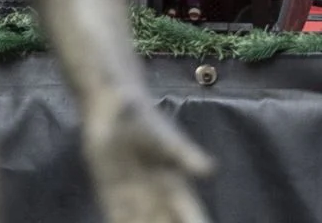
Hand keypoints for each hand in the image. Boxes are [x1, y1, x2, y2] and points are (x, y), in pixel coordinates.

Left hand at [84, 93, 212, 222]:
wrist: (113, 109)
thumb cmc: (142, 119)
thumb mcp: (163, 137)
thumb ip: (183, 154)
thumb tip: (209, 170)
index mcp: (174, 183)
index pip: (190, 214)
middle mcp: (157, 195)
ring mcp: (135, 197)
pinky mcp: (113, 195)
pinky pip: (119, 220)